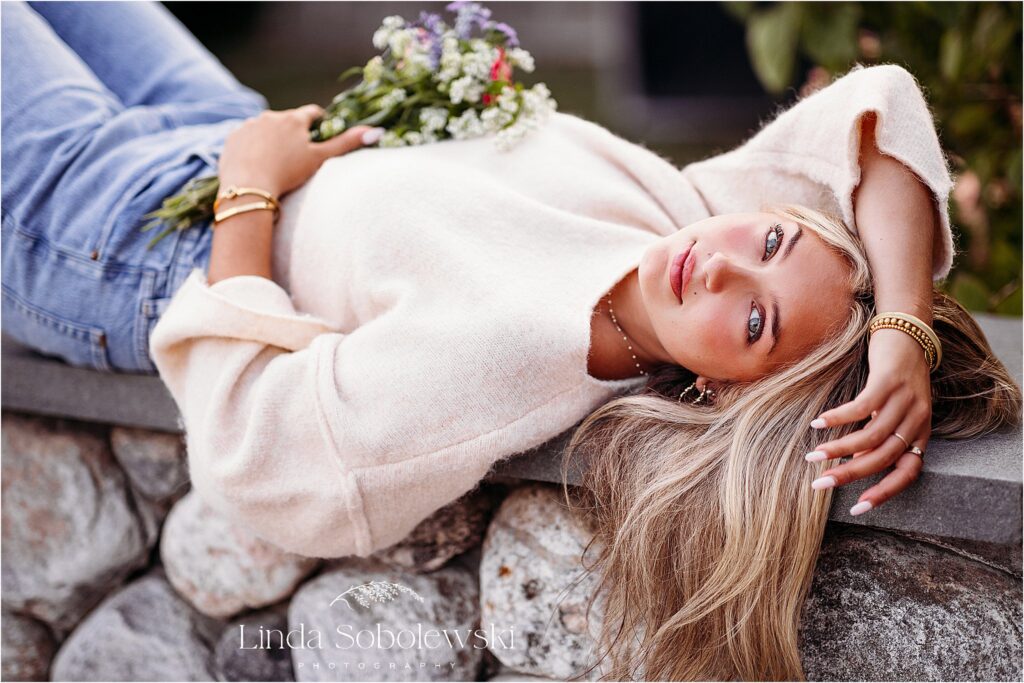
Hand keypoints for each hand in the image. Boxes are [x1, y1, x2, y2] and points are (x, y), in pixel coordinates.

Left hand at [217, 104, 380, 197]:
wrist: (248, 186)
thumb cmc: (288, 173)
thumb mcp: (320, 159)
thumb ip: (346, 144)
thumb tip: (377, 131)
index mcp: (294, 119)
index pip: (312, 113)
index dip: (318, 122)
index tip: (320, 131)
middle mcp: (270, 116)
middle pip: (286, 121)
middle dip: (292, 133)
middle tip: (297, 154)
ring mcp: (248, 126)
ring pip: (264, 129)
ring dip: (271, 140)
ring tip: (275, 162)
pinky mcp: (232, 138)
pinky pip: (245, 140)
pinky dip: (251, 148)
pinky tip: (255, 165)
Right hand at [806, 329, 931, 514]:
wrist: (909, 332)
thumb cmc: (897, 375)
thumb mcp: (896, 410)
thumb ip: (883, 435)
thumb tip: (855, 461)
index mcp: (921, 432)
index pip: (908, 473)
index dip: (884, 493)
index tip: (857, 509)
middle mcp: (916, 420)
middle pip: (882, 458)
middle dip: (848, 475)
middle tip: (819, 484)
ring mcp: (903, 401)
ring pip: (869, 437)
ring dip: (838, 449)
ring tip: (813, 455)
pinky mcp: (887, 382)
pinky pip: (860, 408)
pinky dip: (836, 418)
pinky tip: (817, 423)